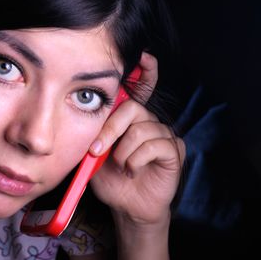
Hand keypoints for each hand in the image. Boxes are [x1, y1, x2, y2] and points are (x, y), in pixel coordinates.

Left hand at [89, 53, 184, 226]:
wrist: (125, 205)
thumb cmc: (109, 177)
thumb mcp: (94, 151)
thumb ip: (94, 130)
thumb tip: (87, 108)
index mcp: (131, 119)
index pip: (141, 89)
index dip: (146, 72)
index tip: (145, 56)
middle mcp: (149, 122)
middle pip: (132, 109)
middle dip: (110, 130)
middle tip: (97, 150)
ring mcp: (164, 135)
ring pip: (140, 130)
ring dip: (123, 153)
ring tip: (120, 167)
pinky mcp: (174, 151)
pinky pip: (153, 146)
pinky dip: (136, 160)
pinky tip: (133, 170)